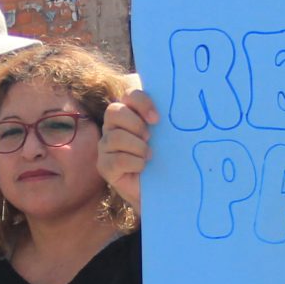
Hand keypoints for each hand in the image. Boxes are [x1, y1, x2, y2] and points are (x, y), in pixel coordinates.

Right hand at [97, 89, 159, 210]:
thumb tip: (180, 104)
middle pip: (114, 111)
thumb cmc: (164, 157)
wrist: (161, 188)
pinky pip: (116, 159)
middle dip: (135, 124)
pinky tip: (143, 167)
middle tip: (150, 137)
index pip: (129, 95)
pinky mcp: (104, 166)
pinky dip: (134, 162)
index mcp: (129, 113)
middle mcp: (112, 126)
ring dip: (137, 147)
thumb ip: (164, 118)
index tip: (157, 119)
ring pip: (115, 137)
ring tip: (149, 156)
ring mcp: (105, 146)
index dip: (142, 103)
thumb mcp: (166, 135)